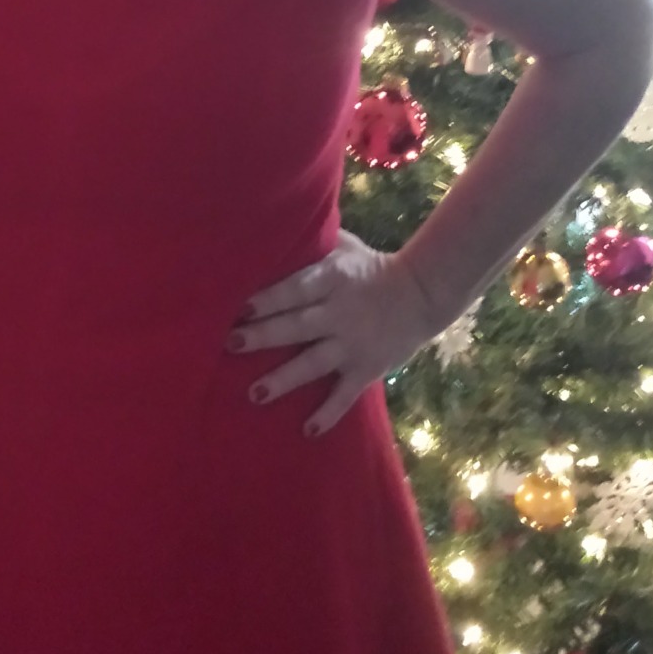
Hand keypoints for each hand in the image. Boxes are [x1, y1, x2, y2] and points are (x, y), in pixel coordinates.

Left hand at [225, 228, 440, 437]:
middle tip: (229, 344)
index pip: (296, 289)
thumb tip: (278, 222)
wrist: (423, 293)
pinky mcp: (367, 368)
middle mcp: (340, 312)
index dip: (269, 299)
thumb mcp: (346, 247)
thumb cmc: (373, 267)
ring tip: (255, 393)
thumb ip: (315, 241)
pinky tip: (307, 430)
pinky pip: (344, 394)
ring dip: (284, 379)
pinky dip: (328, 413)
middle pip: (297, 326)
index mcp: (334, 279)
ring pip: (314, 363)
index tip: (239, 308)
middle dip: (262, 336)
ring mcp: (353, 343)